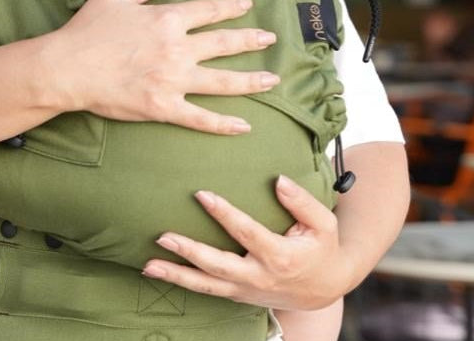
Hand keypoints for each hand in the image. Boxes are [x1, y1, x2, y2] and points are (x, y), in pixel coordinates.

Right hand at [50, 0, 279, 135]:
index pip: (208, 10)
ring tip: (273, 79)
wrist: (68, 68)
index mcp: (167, 19)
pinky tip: (244, 125)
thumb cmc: (88, 29)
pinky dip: (224, 124)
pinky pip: (201, 118)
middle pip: (224, 43)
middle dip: (250, 40)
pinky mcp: (164, 107)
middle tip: (270, 39)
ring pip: (223, 81)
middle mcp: (177, 49)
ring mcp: (173, 80)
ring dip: (251, 80)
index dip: (230, 6)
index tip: (246, 4)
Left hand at [142, 175, 350, 309]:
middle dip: (189, 251)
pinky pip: (206, 290)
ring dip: (176, 275)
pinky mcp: (237, 294)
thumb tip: (279, 180)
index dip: (224, 214)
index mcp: (280, 256)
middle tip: (162, 236)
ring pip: (206, 285)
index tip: (202, 194)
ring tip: (148, 266)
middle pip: (217, 265)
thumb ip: (302, 202)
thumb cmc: (322, 248)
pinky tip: (158, 272)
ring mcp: (245, 289)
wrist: (325, 288)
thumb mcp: (324, 223)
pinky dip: (181, 282)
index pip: (246, 233)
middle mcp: (258, 277)